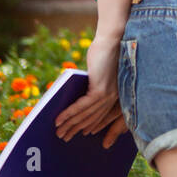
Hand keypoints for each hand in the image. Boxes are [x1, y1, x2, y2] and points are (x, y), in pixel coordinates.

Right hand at [53, 32, 128, 148]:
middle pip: (93, 118)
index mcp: (117, 94)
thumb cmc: (105, 53)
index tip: (81, 133)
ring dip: (70, 125)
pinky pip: (82, 106)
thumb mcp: (100, 73)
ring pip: (86, 115)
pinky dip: (69, 113)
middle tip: (64, 137)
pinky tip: (59, 120)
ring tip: (58, 132)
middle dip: (76, 129)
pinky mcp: (100, 89)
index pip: (103, 116)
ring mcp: (108, 94)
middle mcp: (115, 97)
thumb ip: (94, 85)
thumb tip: (81, 95)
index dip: (91, 125)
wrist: (113, 38)